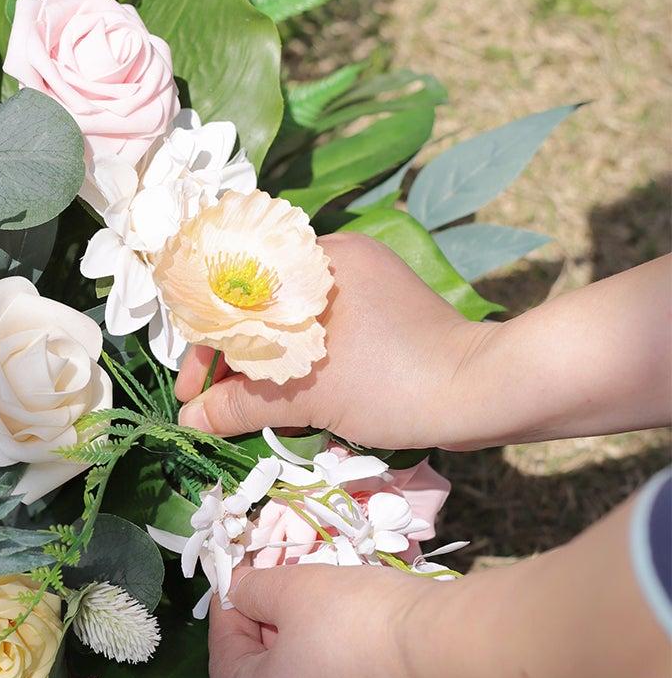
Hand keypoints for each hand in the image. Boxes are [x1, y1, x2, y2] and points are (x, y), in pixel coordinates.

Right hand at [177, 232, 486, 449]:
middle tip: (216, 407)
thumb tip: (190, 419)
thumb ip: (241, 406)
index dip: (207, 346)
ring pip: (291, 325)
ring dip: (267, 366)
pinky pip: (323, 334)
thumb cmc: (396, 381)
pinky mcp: (386, 316)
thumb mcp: (309, 396)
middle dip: (235, 360)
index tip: (194, 392)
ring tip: (251, 410)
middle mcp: (340, 260)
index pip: (237, 292)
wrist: (487, 392)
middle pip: (262, 308)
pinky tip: (293, 401)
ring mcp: (366, 286)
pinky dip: (301, 365)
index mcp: (319, 258)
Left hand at [209, 564, 481, 677]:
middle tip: (281, 603)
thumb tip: (239, 590)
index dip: (228, 618)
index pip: (224, 663)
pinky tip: (375, 653)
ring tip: (329, 624)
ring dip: (313, 666)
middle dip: (269, 643)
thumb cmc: (362, 620)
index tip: (239, 585)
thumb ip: (254, 590)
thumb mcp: (296, 588)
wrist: (454, 655)